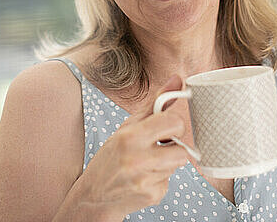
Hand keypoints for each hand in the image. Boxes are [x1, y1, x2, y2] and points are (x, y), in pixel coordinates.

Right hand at [76, 75, 188, 218]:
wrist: (94, 195)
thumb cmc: (112, 155)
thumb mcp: (128, 126)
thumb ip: (156, 103)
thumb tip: (177, 80)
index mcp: (131, 136)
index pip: (174, 123)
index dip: (173, 124)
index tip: (165, 128)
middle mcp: (138, 159)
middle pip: (182, 150)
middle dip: (173, 146)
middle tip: (157, 146)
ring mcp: (146, 181)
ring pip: (177, 165)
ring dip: (167, 163)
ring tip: (147, 163)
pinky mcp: (152, 196)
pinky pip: (170, 181)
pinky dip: (160, 179)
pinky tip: (143, 178)